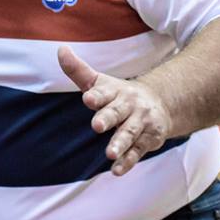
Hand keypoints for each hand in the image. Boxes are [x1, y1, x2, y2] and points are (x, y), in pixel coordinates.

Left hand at [58, 46, 171, 175]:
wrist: (160, 103)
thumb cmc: (118, 94)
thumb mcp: (99, 81)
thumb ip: (78, 70)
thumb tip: (60, 49)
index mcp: (115, 90)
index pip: (104, 92)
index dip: (96, 96)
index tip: (88, 98)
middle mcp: (129, 105)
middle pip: (117, 112)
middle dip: (108, 118)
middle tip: (97, 125)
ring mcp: (141, 122)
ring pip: (130, 133)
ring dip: (120, 143)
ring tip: (109, 154)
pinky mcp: (149, 139)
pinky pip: (138, 151)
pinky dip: (128, 161)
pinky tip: (117, 170)